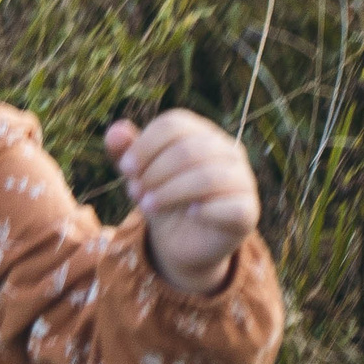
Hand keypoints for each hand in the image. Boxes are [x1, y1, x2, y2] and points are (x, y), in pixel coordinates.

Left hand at [107, 109, 261, 294]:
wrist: (181, 239)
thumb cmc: (162, 195)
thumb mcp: (138, 174)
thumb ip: (125, 151)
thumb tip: (115, 131)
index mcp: (202, 133)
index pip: (174, 124)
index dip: (144, 145)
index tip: (126, 169)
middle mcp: (228, 151)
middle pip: (189, 149)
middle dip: (154, 172)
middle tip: (135, 192)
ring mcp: (243, 180)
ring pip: (209, 177)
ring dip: (170, 192)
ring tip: (148, 206)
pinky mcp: (248, 211)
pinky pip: (233, 206)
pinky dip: (207, 210)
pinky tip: (190, 213)